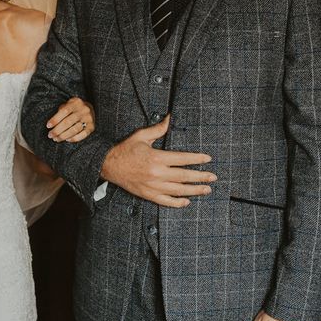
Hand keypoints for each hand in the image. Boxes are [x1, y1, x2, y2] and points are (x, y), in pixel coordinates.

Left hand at [46, 97, 94, 142]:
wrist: (89, 109)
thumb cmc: (74, 108)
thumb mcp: (67, 105)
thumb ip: (60, 111)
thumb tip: (51, 124)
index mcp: (76, 103)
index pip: (64, 111)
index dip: (55, 119)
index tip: (48, 126)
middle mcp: (83, 110)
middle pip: (68, 122)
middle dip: (57, 130)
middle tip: (50, 135)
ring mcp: (89, 119)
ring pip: (74, 130)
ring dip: (63, 136)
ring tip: (56, 139)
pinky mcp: (92, 127)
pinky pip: (83, 135)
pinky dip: (74, 139)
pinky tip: (67, 139)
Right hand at [100, 114, 215, 207]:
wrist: (107, 165)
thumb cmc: (125, 149)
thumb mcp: (140, 136)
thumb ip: (158, 129)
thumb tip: (171, 118)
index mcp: (156, 158)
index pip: (183, 159)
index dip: (197, 159)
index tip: (208, 159)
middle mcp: (156, 173)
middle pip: (184, 176)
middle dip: (201, 177)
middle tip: (213, 177)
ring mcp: (152, 186)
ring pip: (178, 190)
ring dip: (194, 190)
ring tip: (206, 190)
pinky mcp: (147, 194)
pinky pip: (165, 201)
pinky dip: (177, 202)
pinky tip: (186, 201)